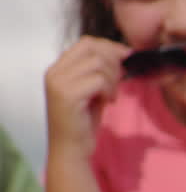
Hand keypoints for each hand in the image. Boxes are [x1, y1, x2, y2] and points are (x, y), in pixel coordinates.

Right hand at [44, 37, 131, 158]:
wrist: (71, 149)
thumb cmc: (83, 122)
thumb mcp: (91, 91)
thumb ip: (99, 71)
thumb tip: (121, 52)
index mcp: (58, 69)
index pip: (86, 42)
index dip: (109, 46)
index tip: (126, 56)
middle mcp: (54, 72)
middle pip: (93, 48)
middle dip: (114, 62)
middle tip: (119, 81)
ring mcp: (58, 82)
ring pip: (98, 63)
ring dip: (113, 79)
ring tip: (111, 96)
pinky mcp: (67, 95)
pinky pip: (99, 80)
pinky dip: (110, 90)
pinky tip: (108, 102)